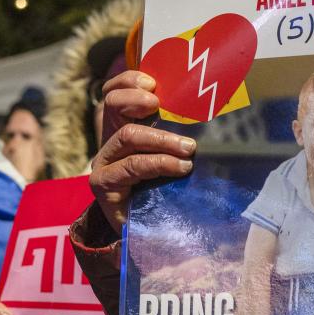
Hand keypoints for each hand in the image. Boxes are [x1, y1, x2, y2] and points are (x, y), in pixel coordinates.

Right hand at [88, 70, 194, 230]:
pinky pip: (133, 166)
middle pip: (112, 105)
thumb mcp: (170, 153)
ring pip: (127, 136)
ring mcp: (104, 163)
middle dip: (137, 99)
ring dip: (162, 138)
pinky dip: (160, 163)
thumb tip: (209, 107)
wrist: (145, 233)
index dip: (128, 81)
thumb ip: (175, 131)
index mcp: (122, 126)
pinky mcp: (104, 185)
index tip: (153, 83)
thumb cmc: (164, 187)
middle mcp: (109, 141)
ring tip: (188, 148)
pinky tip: (180, 167)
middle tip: (160, 105)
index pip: (114, 92)